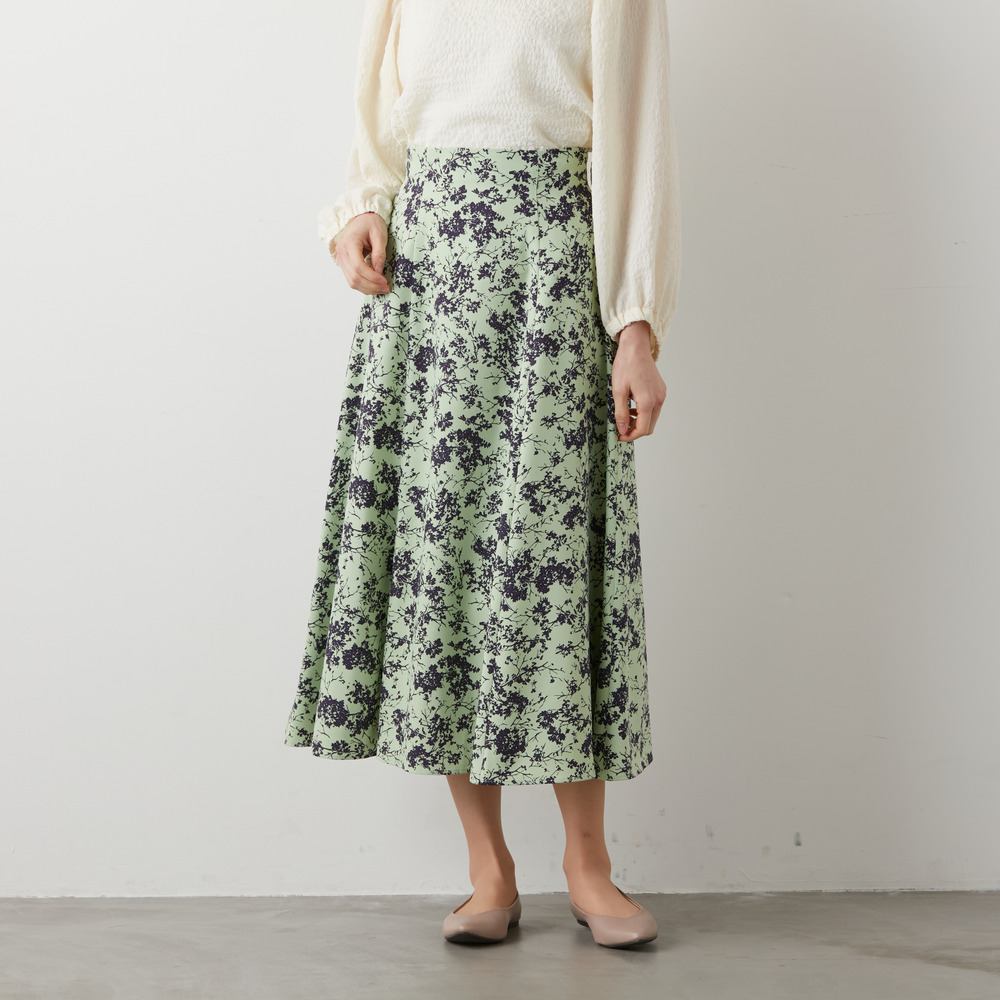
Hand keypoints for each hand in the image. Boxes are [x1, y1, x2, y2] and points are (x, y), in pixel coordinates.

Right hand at [330, 212, 390, 294]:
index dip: (372, 277)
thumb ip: (379, 254)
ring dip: (367, 289)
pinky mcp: (344, 264)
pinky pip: (352, 279)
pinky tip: (374, 285)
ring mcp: (341, 259)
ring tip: (381, 289)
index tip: (384, 281)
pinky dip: (363, 285)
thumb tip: (378, 272)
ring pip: (352, 282)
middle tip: (386, 288)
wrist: (361, 219)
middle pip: (354, 277)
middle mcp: (342, 252)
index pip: (358, 266)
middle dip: (371, 286)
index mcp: (350, 243)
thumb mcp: (379, 235)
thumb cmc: (371, 224)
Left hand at [611, 321, 665, 440]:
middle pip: (649, 427)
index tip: (619, 436)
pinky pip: (654, 408)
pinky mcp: (661, 390)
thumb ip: (621, 413)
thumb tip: (622, 430)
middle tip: (621, 428)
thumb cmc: (626, 366)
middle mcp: (658, 400)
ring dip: (640, 422)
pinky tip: (633, 406)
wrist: (636, 347)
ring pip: (652, 418)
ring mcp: (661, 395)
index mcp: (648, 402)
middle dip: (635, 431)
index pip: (642, 429)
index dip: (630, 436)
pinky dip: (645, 413)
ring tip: (625, 416)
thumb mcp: (618, 391)